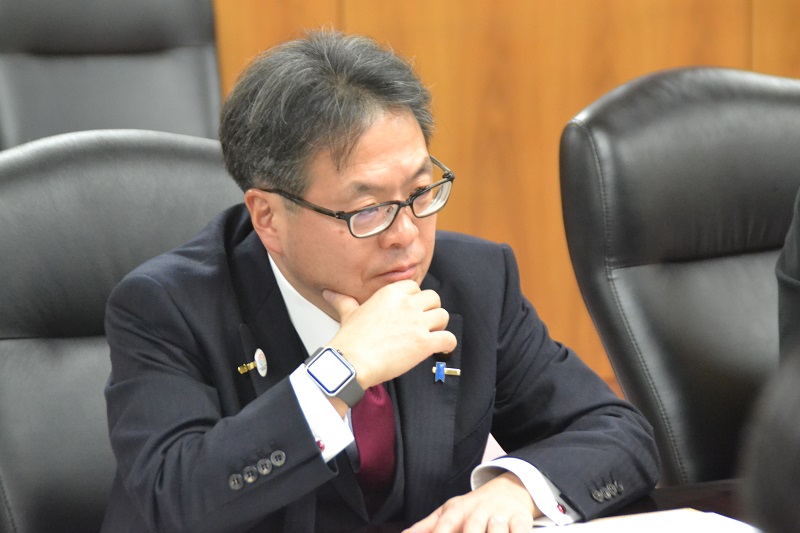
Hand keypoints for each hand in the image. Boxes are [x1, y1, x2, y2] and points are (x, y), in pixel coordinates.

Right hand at [324, 279, 456, 387]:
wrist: (352, 362)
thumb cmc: (350, 339)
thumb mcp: (348, 313)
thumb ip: (344, 301)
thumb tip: (329, 293)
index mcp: (391, 294)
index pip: (415, 286)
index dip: (415, 298)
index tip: (412, 309)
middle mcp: (407, 304)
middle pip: (434, 298)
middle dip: (431, 310)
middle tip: (424, 323)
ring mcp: (417, 323)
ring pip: (444, 316)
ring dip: (440, 326)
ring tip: (432, 335)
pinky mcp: (424, 343)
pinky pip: (448, 338)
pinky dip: (448, 344)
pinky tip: (441, 349)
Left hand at [404, 473, 538, 532]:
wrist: (508, 490)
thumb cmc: (472, 508)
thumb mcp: (448, 512)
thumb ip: (425, 527)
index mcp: (458, 510)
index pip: (446, 523)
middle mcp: (479, 511)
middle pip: (472, 527)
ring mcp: (501, 515)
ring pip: (498, 529)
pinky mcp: (521, 520)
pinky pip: (521, 530)